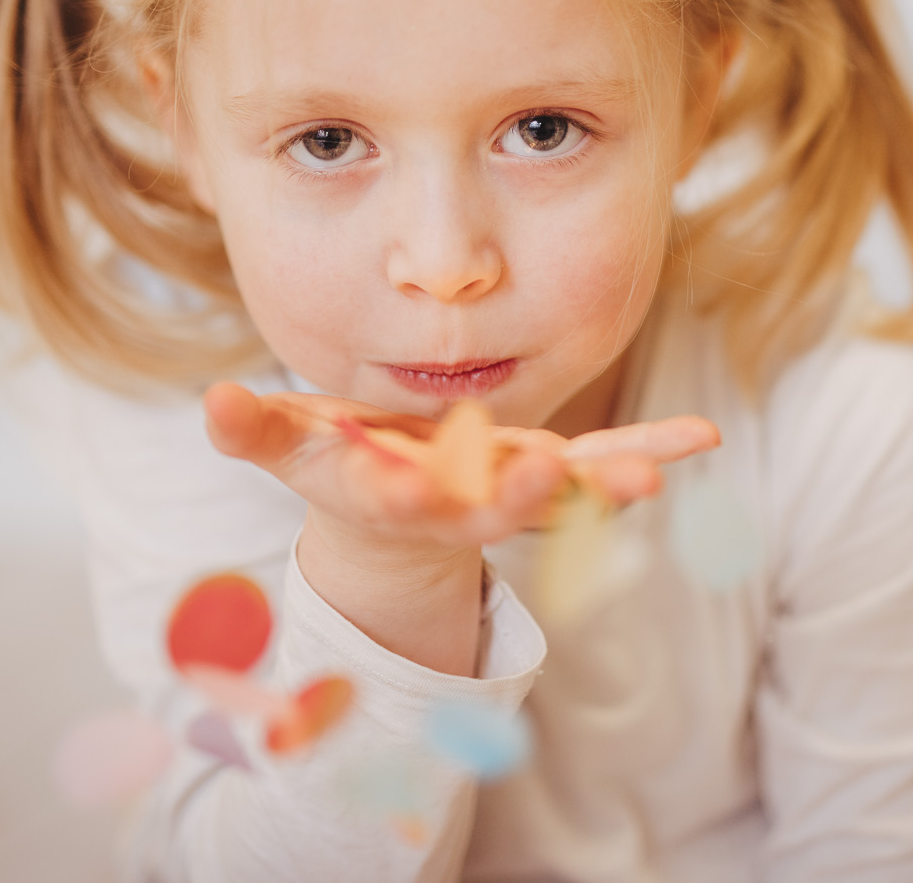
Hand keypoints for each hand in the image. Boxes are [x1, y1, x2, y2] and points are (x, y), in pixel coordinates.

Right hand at [202, 383, 719, 549]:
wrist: (398, 510)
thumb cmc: (337, 466)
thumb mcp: (290, 447)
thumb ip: (252, 429)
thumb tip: (211, 402)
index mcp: (394, 498)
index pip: (393, 499)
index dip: (396, 492)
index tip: (402, 482)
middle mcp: (462, 506)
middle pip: (489, 510)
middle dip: (516, 497)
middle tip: (544, 480)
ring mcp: (514, 490)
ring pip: (563, 493)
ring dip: (604, 484)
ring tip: (648, 481)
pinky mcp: (554, 470)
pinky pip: (607, 457)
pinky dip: (651, 449)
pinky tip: (701, 435)